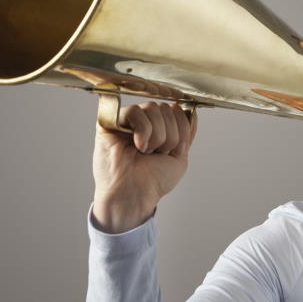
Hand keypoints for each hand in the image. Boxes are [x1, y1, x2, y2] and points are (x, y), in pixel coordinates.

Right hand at [91, 101, 197, 232]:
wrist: (134, 195)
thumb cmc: (153, 181)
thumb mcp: (180, 156)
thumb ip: (187, 133)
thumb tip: (192, 112)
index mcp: (159, 127)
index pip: (177, 111)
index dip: (181, 130)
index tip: (173, 150)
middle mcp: (144, 121)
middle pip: (166, 108)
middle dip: (169, 135)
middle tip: (157, 153)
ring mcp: (127, 121)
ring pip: (152, 108)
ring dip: (156, 135)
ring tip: (146, 151)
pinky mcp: (110, 122)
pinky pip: (134, 111)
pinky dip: (143, 130)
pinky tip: (138, 146)